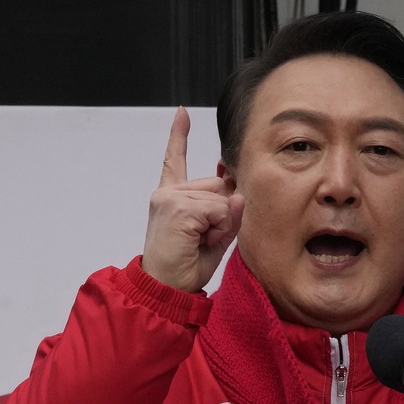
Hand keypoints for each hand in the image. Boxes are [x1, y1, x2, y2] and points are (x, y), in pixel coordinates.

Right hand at [141, 107, 244, 292]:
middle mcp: (168, 193)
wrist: (165, 290)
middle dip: (223, 212)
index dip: (179, 136)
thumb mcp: (215, 238)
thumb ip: (228, 214)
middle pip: (218, 186)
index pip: (176, 161)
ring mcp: (171, 198)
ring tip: (199, 242)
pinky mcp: (177, 207)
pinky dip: (217, 229)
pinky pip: (218, 210)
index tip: (182, 114)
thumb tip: (238, 192)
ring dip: (220, 225)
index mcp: (172, 198)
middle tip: (203, 239)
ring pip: (221, 200)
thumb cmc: (186, 267)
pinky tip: (198, 241)